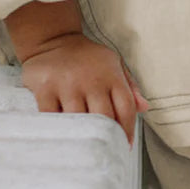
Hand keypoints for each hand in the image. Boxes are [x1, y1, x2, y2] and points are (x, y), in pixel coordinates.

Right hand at [19, 32, 149, 147]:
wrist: (53, 39)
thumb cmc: (88, 58)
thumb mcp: (114, 64)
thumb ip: (130, 87)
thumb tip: (144, 107)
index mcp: (111, 75)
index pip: (126, 108)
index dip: (128, 130)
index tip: (125, 145)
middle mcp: (91, 80)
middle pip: (105, 118)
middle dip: (108, 136)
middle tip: (106, 149)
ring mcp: (67, 84)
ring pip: (80, 120)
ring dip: (84, 135)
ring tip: (86, 147)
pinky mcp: (45, 88)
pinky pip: (53, 116)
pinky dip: (60, 128)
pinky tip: (65, 135)